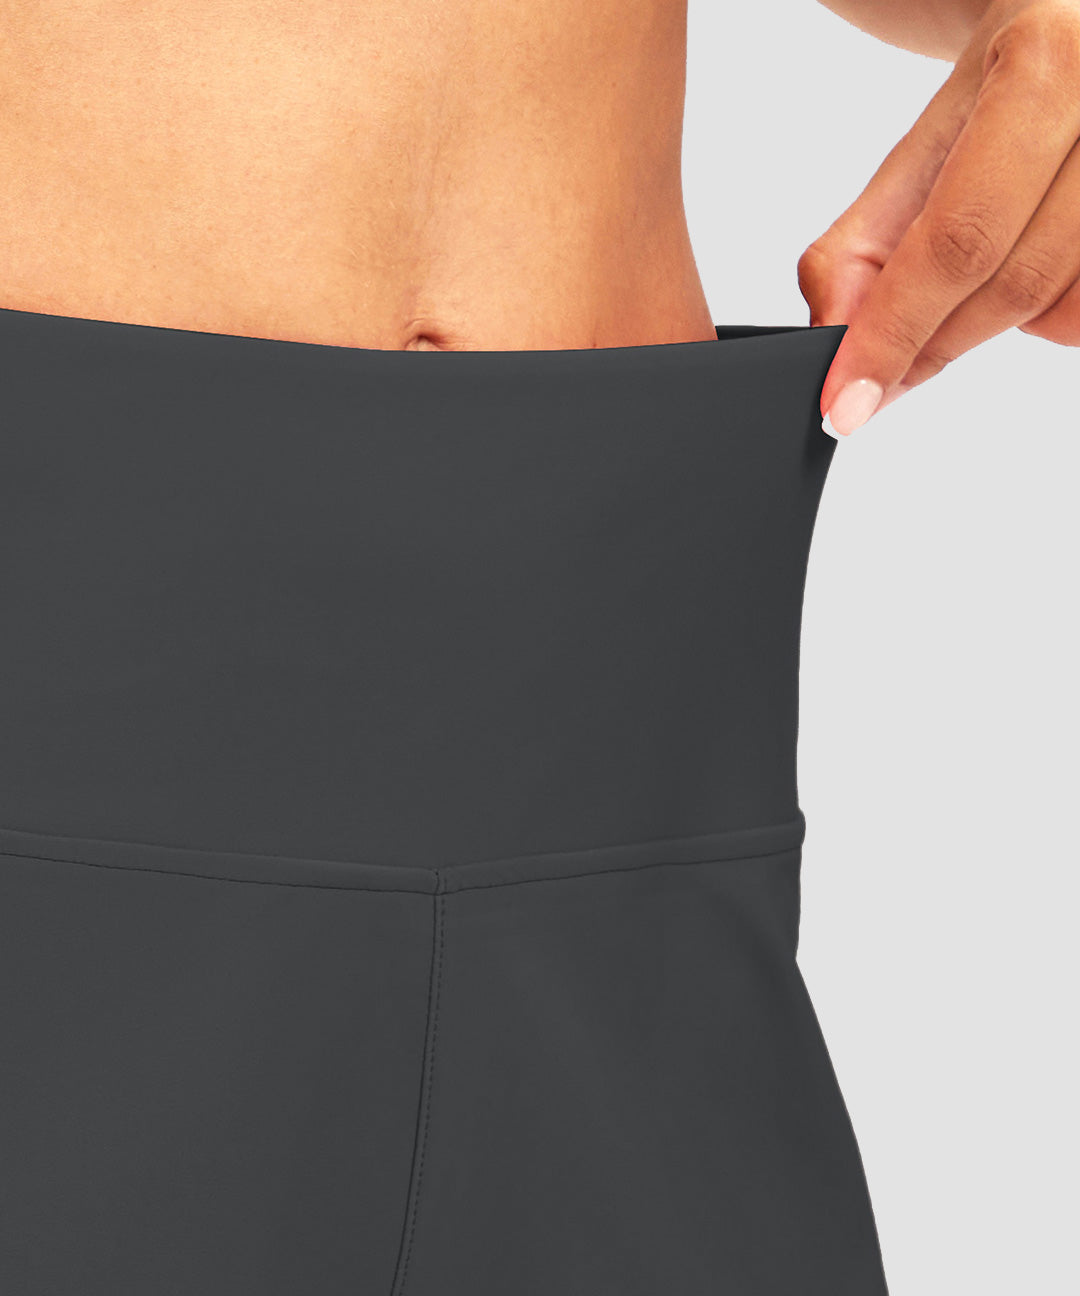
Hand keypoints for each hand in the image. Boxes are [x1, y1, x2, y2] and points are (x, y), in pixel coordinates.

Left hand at [799, 0, 1079, 434]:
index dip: (894, 334)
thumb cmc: (1006, 88)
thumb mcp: (923, 145)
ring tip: (971, 274)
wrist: (1079, 35)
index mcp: (1045, 66)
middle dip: (934, 343)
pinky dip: (1044, 315)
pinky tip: (1027, 263)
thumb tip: (834, 333)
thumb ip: (863, 244)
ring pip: (1062, 311)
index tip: (847, 402)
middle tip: (884, 369)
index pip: (959, 238)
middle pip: (1013, 285)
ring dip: (993, 324)